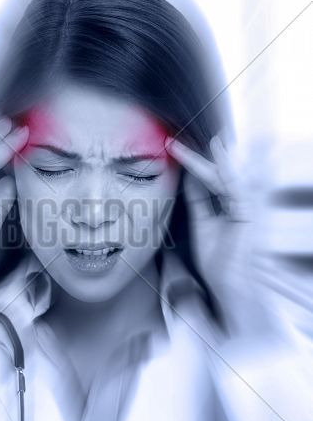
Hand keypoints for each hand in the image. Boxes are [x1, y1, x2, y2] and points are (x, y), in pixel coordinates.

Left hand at [165, 135, 253, 332]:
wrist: (226, 281)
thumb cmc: (216, 257)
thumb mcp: (201, 221)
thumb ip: (198, 199)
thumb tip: (189, 177)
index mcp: (228, 204)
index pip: (208, 178)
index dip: (192, 163)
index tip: (173, 149)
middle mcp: (238, 201)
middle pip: (218, 173)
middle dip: (201, 156)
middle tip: (181, 140)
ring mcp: (245, 205)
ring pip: (225, 174)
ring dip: (212, 155)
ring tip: (200, 138)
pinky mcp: (247, 211)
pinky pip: (233, 184)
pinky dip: (224, 167)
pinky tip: (216, 151)